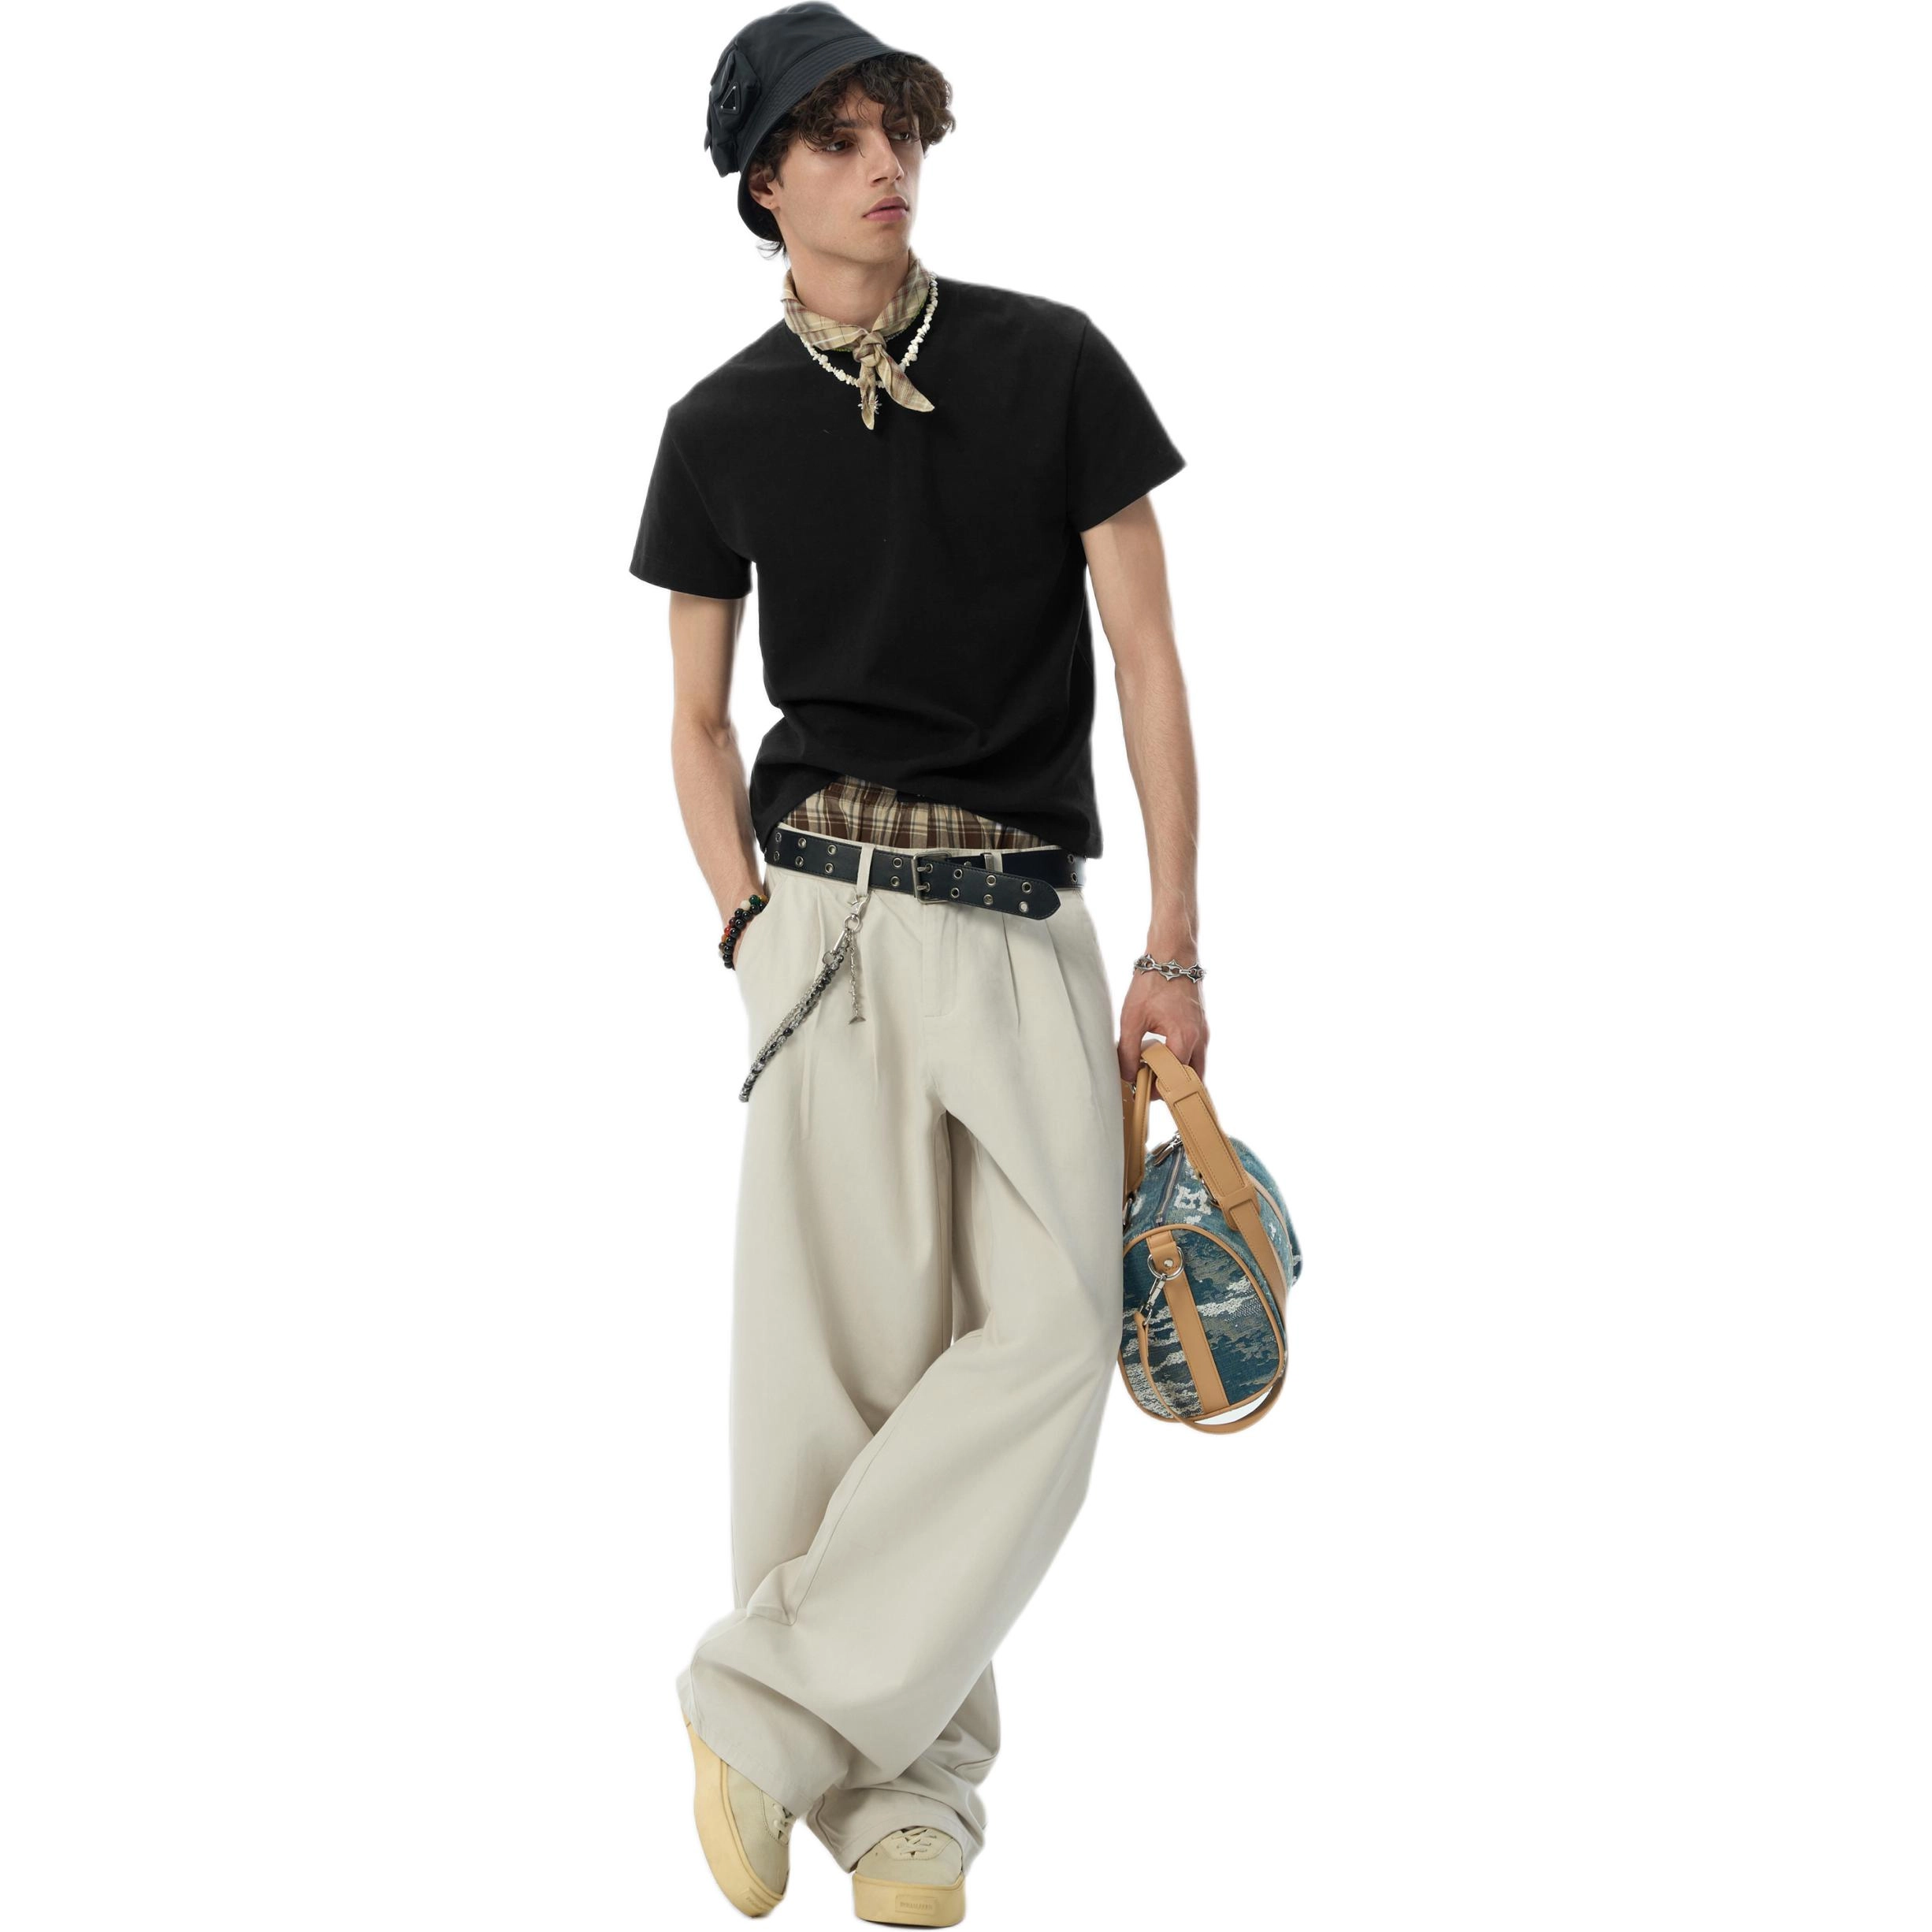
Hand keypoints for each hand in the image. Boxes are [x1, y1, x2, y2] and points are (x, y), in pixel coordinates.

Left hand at [1119, 964, 1206, 1084]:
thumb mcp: (1132, 1018)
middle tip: (1151, 1087)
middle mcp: (1200, 1038)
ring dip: (1178, 1074)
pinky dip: (1182, 1060)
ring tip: (1155, 1072)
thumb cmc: (1153, 982)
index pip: (1175, 1078)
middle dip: (1173, 1087)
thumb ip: (1128, 1051)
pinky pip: (1196, 1052)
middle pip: (1193, 1078)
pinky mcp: (1201, 1024)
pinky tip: (1162, 1055)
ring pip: (1197, 1066)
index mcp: (1185, 1038)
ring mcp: (1203, 1031)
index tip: (1141, 1089)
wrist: (1172, 955)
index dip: (1158, 1087)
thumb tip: (1128, 1076)